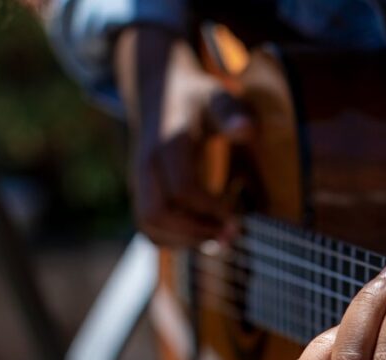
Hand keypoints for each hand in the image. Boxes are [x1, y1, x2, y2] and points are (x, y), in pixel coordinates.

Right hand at [114, 26, 252, 246]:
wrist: (159, 92)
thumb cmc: (196, 98)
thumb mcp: (217, 98)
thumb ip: (232, 114)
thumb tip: (246, 130)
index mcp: (167, 146)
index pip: (183, 189)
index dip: (211, 209)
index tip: (238, 217)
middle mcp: (147, 166)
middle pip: (158, 213)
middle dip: (195, 232)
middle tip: (231, 237)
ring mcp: (139, 180)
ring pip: (149, 224)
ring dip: (183, 241)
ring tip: (219, 241)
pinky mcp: (140, 191)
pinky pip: (147, 226)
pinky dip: (172, 240)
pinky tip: (201, 236)